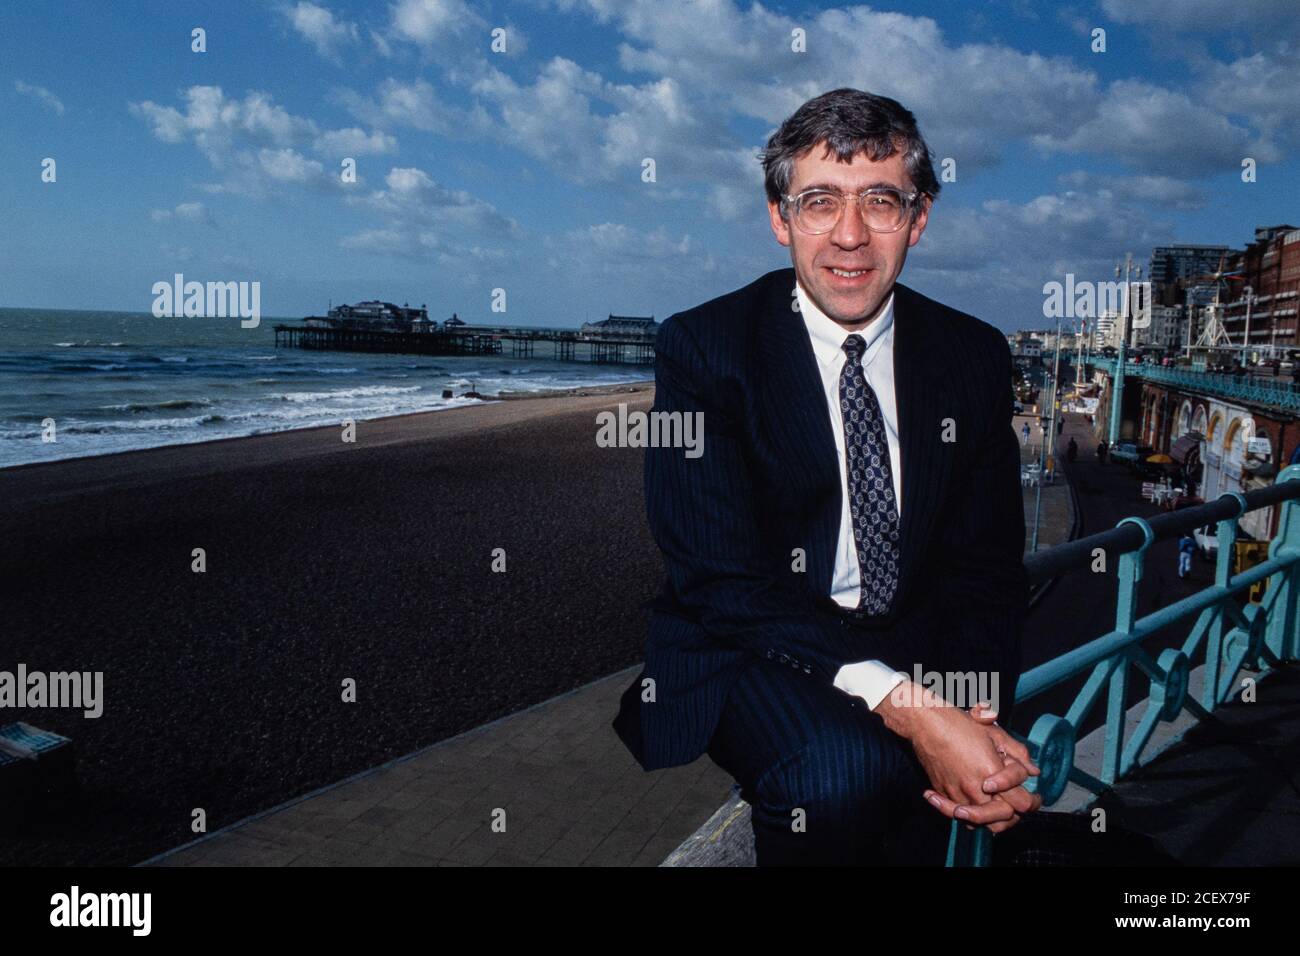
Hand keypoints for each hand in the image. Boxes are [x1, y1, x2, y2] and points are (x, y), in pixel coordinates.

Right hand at [924, 701, 1041, 832]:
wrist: (925, 724)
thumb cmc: (958, 724)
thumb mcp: (995, 732)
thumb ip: (1018, 753)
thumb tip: (1033, 771)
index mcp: (991, 772)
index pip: (1021, 802)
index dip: (1034, 801)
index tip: (1036, 797)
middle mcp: (975, 788)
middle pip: (1003, 819)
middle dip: (1016, 814)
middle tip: (1021, 804)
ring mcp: (958, 794)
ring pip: (981, 823)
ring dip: (992, 818)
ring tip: (997, 807)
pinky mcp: (944, 794)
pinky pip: (958, 815)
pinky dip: (966, 815)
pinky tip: (968, 807)